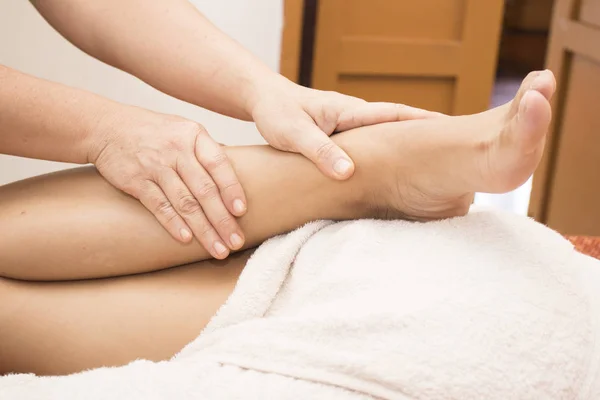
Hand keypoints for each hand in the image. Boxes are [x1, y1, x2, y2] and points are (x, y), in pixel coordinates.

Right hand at [88, 106, 245, 258]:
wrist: (104, 126)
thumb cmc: (152, 131)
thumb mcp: (183, 129)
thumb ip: (206, 151)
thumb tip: (238, 173)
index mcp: (194, 136)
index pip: (219, 164)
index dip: (232, 189)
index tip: (242, 211)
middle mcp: (177, 150)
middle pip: (205, 190)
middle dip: (223, 220)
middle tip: (236, 243)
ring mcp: (155, 166)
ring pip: (185, 203)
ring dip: (203, 230)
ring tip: (218, 249)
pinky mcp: (136, 181)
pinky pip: (159, 205)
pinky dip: (173, 223)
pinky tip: (187, 240)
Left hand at [251, 79, 441, 179]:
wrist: (264, 100)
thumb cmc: (276, 113)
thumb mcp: (293, 134)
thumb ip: (319, 151)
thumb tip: (347, 173)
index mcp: (348, 111)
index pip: (392, 115)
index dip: (420, 122)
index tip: (449, 130)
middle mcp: (354, 115)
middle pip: (397, 123)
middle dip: (425, 132)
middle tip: (456, 147)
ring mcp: (350, 123)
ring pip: (385, 134)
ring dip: (408, 142)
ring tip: (433, 162)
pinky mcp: (342, 133)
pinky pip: (371, 142)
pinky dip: (387, 150)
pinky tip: (394, 165)